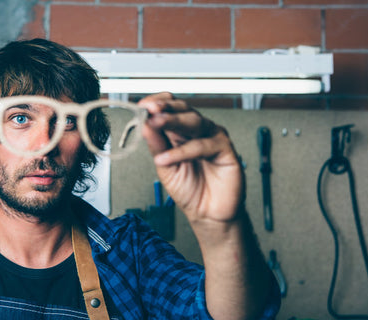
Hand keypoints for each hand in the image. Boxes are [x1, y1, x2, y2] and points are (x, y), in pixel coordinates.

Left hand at [139, 92, 243, 225]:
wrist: (208, 214)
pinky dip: (182, 152)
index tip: (142, 106)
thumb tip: (145, 125)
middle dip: (164, 108)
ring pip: (194, 121)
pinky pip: (202, 146)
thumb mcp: (165, 167)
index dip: (158, 103)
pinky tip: (166, 158)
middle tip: (148, 109)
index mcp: (182, 131)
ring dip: (172, 121)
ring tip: (154, 124)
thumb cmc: (190, 190)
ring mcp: (213, 137)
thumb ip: (157, 146)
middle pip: (182, 109)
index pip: (171, 107)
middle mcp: (198, 130)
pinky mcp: (225, 149)